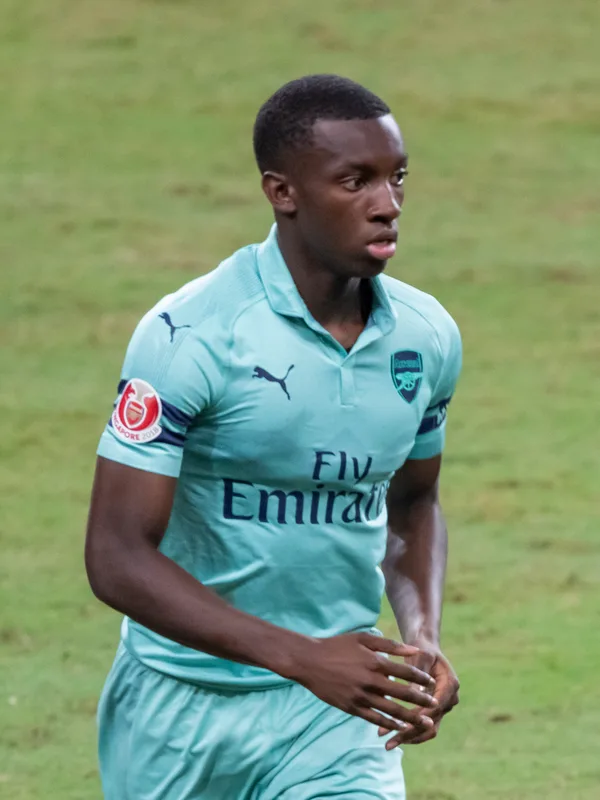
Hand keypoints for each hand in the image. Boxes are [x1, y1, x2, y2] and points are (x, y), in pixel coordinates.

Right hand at [291, 632, 438, 733]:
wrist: (309, 661)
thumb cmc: (337, 646)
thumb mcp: (363, 639)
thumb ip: (389, 644)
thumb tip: (413, 650)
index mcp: (375, 662)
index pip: (405, 672)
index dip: (421, 679)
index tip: (431, 683)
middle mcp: (370, 681)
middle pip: (402, 694)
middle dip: (421, 701)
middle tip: (435, 705)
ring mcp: (360, 696)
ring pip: (391, 710)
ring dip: (410, 718)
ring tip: (424, 723)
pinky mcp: (351, 707)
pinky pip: (374, 718)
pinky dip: (389, 724)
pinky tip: (400, 727)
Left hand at [378, 645, 458, 747]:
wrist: (426, 647)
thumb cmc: (422, 648)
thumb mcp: (421, 655)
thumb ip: (418, 673)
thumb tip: (416, 694)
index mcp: (450, 684)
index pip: (434, 707)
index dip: (416, 718)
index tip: (397, 724)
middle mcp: (450, 699)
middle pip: (432, 723)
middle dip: (410, 733)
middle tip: (389, 742)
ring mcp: (443, 706)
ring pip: (429, 729)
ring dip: (409, 737)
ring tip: (388, 744)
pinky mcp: (435, 710)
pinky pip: (424, 727)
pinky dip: (410, 732)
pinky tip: (392, 736)